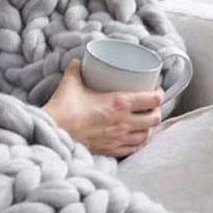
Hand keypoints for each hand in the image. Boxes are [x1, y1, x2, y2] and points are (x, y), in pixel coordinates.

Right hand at [43, 61, 162, 157]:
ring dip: (150, 128)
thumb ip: (76, 70)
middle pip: (154, 118)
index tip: (155, 89)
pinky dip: (139, 143)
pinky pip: (133, 148)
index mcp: (119, 103)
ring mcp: (119, 138)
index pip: (152, 99)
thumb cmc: (64, 108)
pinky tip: (137, 138)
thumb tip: (77, 62)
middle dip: (157, 111)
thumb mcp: (71, 83)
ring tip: (146, 122)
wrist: (54, 132)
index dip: (159, 93)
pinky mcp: (111, 150)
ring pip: (147, 135)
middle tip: (152, 106)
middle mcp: (124, 122)